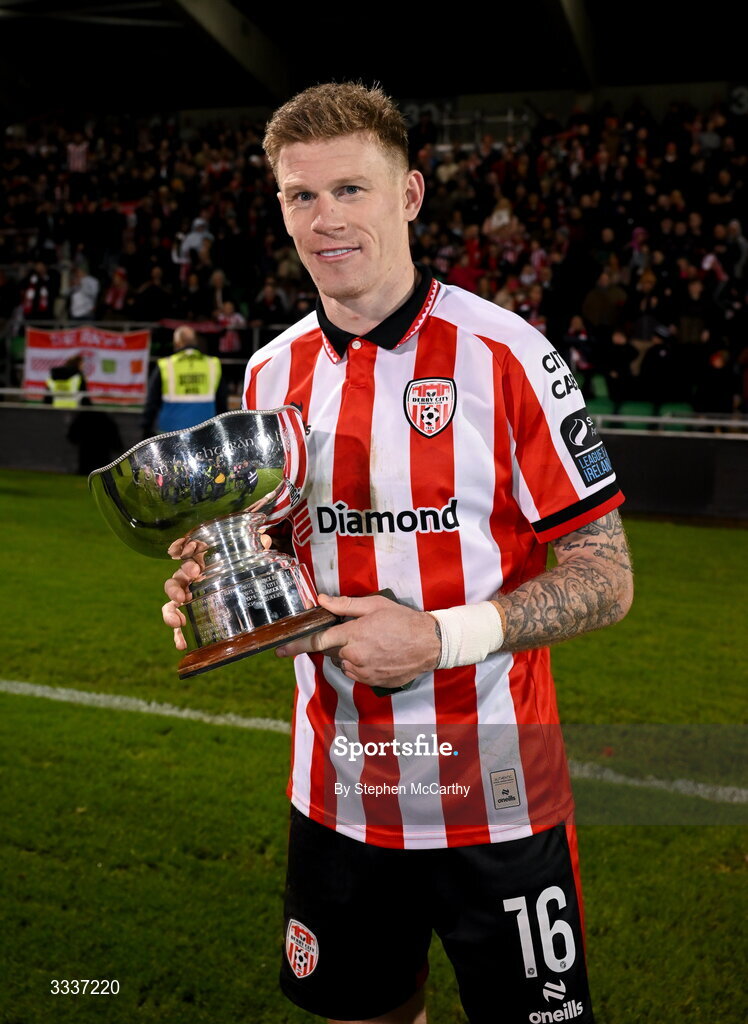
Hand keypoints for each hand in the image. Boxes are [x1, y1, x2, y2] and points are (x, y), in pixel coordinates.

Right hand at [161, 532, 271, 649]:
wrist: (240, 581)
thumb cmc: (237, 566)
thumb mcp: (246, 556)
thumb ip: (254, 547)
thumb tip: (265, 539)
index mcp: (201, 561)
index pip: (187, 557)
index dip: (187, 562)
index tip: (196, 570)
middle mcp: (191, 580)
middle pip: (175, 581)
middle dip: (175, 588)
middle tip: (182, 596)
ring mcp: (188, 599)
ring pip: (171, 604)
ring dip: (170, 613)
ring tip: (177, 622)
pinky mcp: (191, 616)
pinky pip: (180, 626)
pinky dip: (178, 635)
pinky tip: (182, 644)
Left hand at [276, 593, 441, 689]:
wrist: (430, 644)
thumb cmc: (404, 621)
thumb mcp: (374, 605)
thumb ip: (345, 605)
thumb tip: (320, 600)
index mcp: (352, 636)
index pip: (317, 641)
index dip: (295, 645)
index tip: (279, 650)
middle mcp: (354, 657)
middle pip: (332, 651)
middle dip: (338, 641)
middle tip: (360, 631)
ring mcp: (363, 672)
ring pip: (344, 663)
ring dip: (350, 654)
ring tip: (374, 642)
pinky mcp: (372, 682)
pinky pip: (356, 673)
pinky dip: (360, 664)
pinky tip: (378, 654)